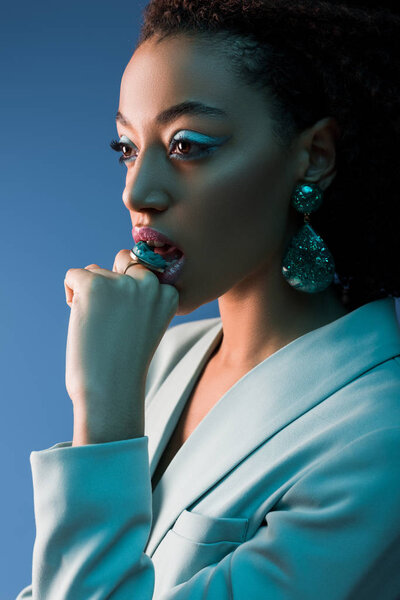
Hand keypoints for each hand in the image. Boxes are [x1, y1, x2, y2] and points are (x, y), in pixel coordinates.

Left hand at [64, 249, 178, 444]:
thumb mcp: (148, 323)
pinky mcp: (94, 286)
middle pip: (123, 260)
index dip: (129, 291)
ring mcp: (122, 283)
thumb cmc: (126, 362)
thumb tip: (124, 262)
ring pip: (95, 271)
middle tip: (109, 319)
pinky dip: (71, 295)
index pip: (144, 270)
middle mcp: (149, 284)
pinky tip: (81, 319)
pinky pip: (73, 276)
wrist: (111, 389)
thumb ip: (143, 295)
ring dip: (90, 294)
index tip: (128, 321)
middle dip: (111, 281)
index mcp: (169, 293)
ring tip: (98, 327)